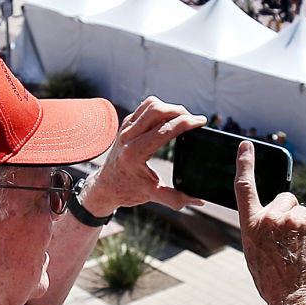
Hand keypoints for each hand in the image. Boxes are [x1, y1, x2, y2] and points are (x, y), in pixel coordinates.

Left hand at [80, 98, 203, 217]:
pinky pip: (144, 108)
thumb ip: (177, 199)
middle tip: (193, 119)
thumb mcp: (153, 196)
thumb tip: (200, 200)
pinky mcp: (125, 124)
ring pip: (150, 104)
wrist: (105, 187)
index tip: (201, 122)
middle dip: (179, 111)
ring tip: (182, 117)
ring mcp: (125, 128)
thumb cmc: (128, 191)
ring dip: (169, 107)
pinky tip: (169, 119)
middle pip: (157, 110)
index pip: (164, 129)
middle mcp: (128, 137)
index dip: (186, 122)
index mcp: (135, 153)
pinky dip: (160, 109)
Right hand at [236, 141, 305, 304]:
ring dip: (303, 226)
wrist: (295, 300)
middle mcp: (271, 217)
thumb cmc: (273, 283)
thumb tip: (276, 219)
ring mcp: (295, 219)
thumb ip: (261, 230)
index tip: (247, 145)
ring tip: (299, 252)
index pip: (244, 187)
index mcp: (251, 225)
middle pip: (285, 199)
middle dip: (289, 213)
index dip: (245, 164)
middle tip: (289, 240)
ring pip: (303, 213)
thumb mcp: (254, 253)